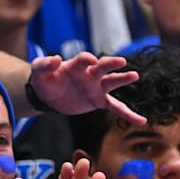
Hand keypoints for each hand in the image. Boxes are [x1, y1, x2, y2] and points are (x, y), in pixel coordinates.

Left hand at [29, 53, 143, 123]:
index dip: (86, 59)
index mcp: (76, 65)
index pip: (83, 60)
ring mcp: (96, 87)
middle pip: (102, 66)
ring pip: (112, 82)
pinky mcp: (99, 101)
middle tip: (121, 61)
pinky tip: (141, 120)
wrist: (48, 95)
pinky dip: (128, 114)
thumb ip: (44, 64)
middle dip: (110, 63)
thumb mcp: (39, 71)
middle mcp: (89, 74)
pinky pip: (116, 107)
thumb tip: (56, 58)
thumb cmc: (45, 80)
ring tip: (134, 75)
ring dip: (123, 79)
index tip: (90, 60)